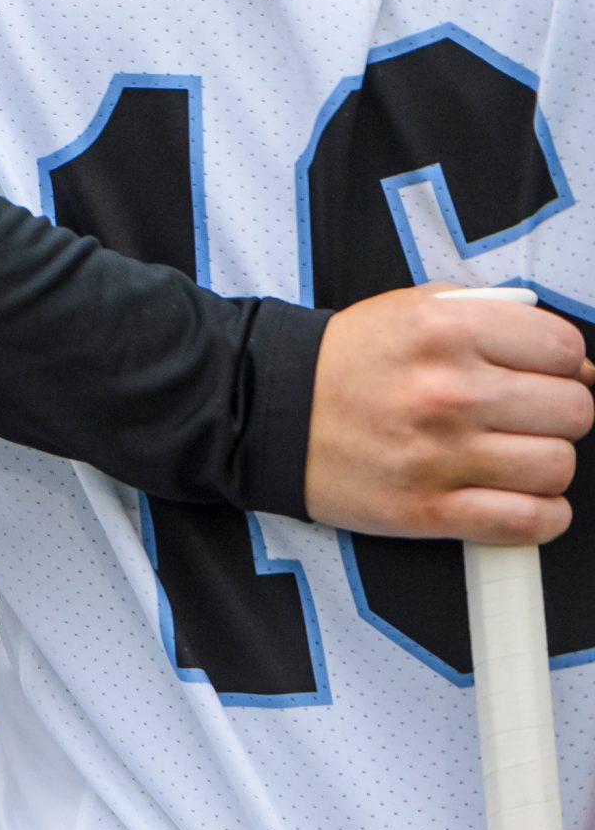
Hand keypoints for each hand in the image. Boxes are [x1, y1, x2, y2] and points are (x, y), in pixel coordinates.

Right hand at [305, 285, 593, 542]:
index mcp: (445, 330)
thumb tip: (568, 356)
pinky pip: (531, 521)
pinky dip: (540, 515)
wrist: (265, 411)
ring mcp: (439, 455)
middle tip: (523, 413)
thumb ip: (488, 314)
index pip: (565, 349)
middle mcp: (447, 391)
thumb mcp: (409, 308)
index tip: (543, 373)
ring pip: (558, 465)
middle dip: (555, 411)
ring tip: (510, 453)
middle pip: (572, 410)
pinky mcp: (428, 510)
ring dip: (544, 462)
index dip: (563, 363)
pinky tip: (516, 496)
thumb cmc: (344, 363)